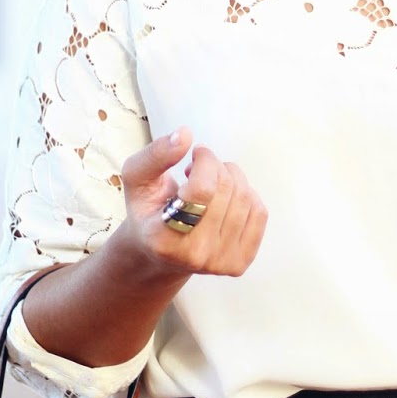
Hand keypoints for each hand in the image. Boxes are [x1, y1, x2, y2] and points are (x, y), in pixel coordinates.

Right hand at [119, 127, 267, 279]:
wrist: (160, 254)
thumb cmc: (148, 211)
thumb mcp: (137, 179)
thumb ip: (156, 155)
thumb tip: (185, 135)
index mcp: (164, 238)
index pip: (202, 190)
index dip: (205, 161)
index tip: (195, 155)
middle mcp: (194, 255)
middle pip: (225, 190)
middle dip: (215, 166)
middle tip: (199, 167)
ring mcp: (220, 263)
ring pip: (245, 197)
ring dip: (231, 176)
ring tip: (210, 181)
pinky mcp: (240, 262)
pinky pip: (259, 212)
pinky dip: (246, 194)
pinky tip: (225, 198)